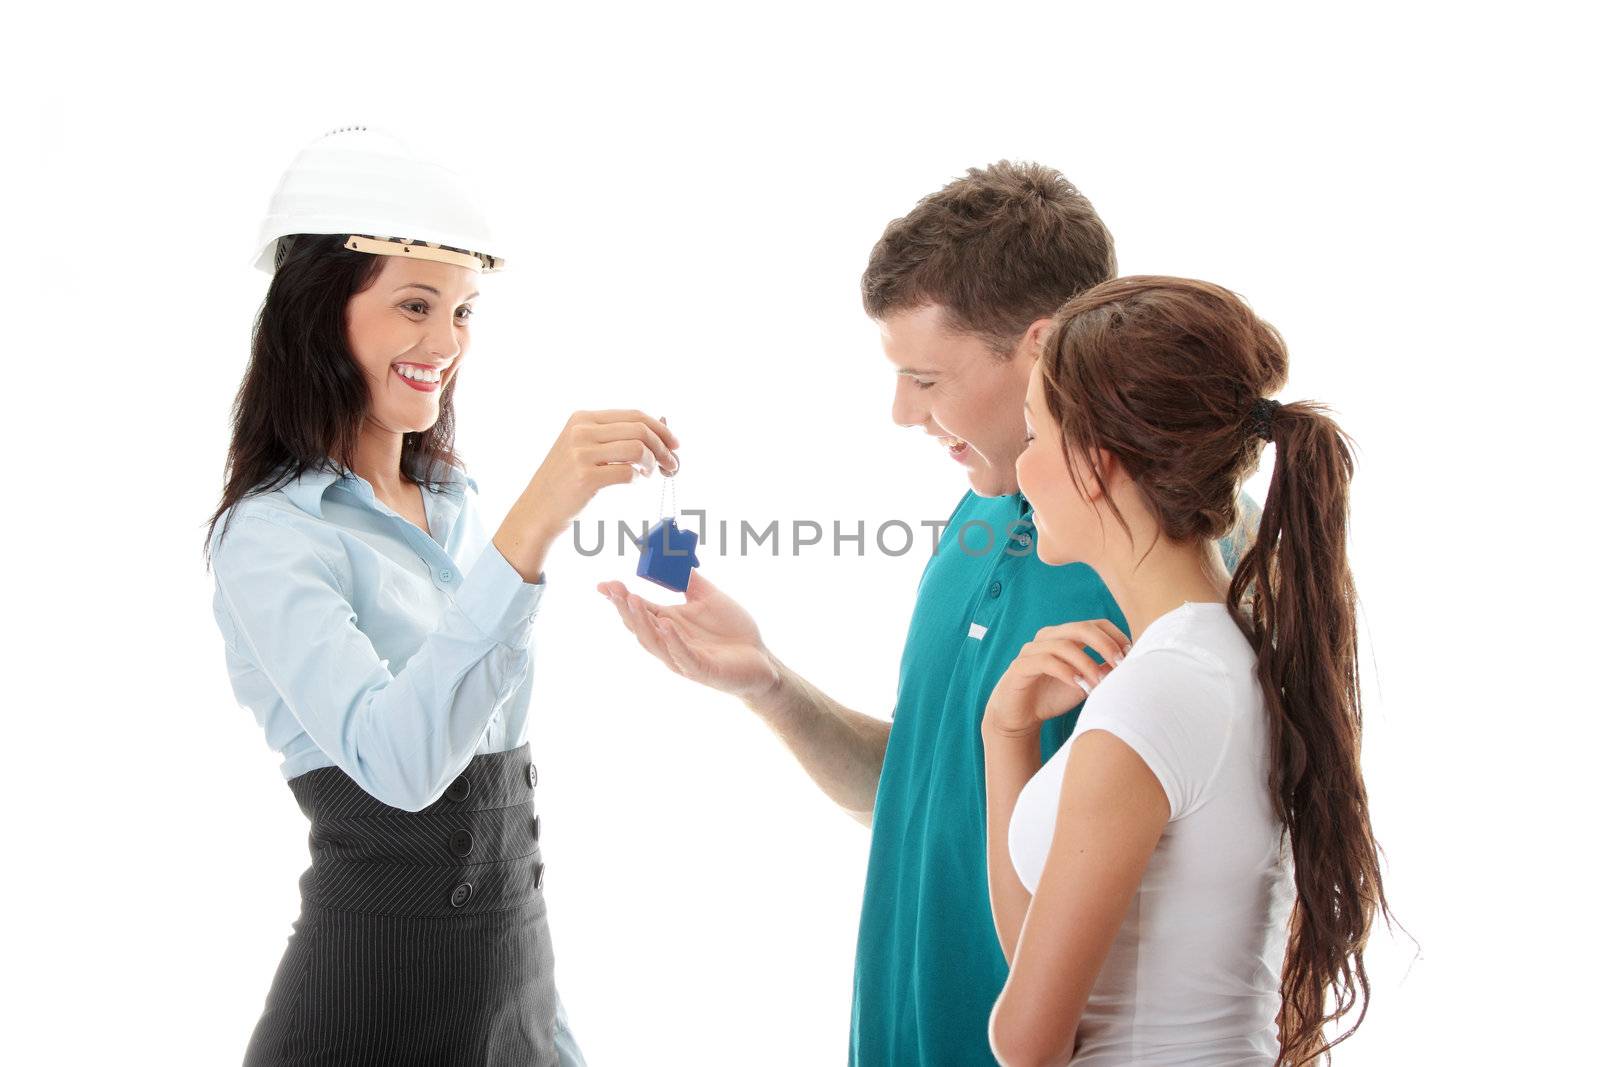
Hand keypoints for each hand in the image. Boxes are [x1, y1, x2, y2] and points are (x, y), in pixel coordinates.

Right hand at [519, 409, 679, 532]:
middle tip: (672, 464)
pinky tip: (633, 482)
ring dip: (653, 463)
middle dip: (663, 447)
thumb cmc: (568, 480)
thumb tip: (662, 431)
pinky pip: (628, 473)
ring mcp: (581, 453)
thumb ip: (615, 437)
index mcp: (582, 418)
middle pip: (639, 429)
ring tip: (651, 474)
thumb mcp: (584, 448)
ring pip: (638, 449)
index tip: (674, 444)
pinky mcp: (585, 477)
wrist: (538, 508)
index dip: (660, 428)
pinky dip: (637, 479)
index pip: (633, 415)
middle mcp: (580, 431)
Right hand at [596, 569, 780, 701]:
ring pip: (655, 642)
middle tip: (613, 588)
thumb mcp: (709, 597)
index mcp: (669, 623)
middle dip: (624, 607)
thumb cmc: (733, 631)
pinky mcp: (702, 670)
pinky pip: (683, 656)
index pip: (639, 610)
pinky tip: (666, 624)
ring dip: (642, 622)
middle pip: (640, 626)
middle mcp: (670, 642)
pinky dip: (673, 641)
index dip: (619, 598)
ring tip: (632, 600)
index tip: (603, 584)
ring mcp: (684, 658)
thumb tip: (672, 558)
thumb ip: (689, 580)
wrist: (761, 659)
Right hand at [983, 619, 1131, 739]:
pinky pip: (1045, 662)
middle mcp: (1049, 637)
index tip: (1130, 655)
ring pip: (1064, 645)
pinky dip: (1066, 672)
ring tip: (1099, 684)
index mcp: (1066, 637)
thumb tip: (1129, 665)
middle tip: (1120, 664)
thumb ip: (1102, 671)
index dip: (1115, 635)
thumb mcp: (1085, 683)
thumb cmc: (1053, 696)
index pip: (1094, 624)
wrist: (1020, 716)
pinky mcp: (1020, 666)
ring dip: (1087, 664)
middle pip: (1081, 628)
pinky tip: (1078, 686)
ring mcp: (1032, 650)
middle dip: (1104, 644)